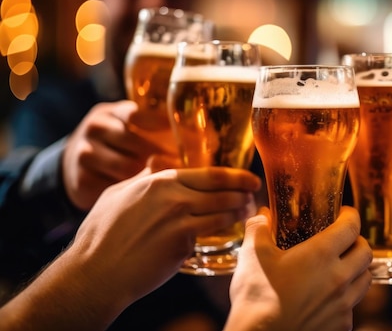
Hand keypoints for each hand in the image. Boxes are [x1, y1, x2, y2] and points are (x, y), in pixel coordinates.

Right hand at [1, 166, 260, 329]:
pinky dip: (229, 226)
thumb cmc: (101, 235)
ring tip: (249, 209)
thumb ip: (142, 178)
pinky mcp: (182, 241)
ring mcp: (179, 217)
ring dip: (240, 208)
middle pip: (221, 188)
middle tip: (254, 192)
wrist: (95, 271)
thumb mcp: (117, 195)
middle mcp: (173, 195)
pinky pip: (214, 229)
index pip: (208, 173)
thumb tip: (156, 163)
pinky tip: (235, 226)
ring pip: (223, 208)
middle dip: (243, 189)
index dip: (233, 175)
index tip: (247, 178)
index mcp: (158, 181)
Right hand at [62, 100, 177, 209]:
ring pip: (125, 166)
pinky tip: (147, 195)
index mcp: (109, 112)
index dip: (160, 126)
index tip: (181, 139)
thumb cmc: (116, 143)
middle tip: (183, 165)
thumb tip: (196, 133)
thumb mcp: (126, 126)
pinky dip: (132, 192)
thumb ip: (151, 125)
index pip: (135, 115)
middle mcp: (94, 129)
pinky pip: (113, 187)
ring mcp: (84, 154)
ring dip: (149, 174)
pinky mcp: (81, 180)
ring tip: (171, 181)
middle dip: (160, 154)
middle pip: (133, 142)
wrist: (73, 164)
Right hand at [225, 206, 372, 330]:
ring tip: (341, 267)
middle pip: (366, 252)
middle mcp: (338, 278)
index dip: (350, 215)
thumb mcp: (252, 255)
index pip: (351, 226)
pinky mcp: (340, 325)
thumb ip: (259, 228)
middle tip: (344, 239)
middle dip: (358, 241)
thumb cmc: (257, 298)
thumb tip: (262, 216)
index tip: (344, 213)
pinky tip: (328, 297)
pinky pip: (353, 307)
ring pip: (365, 280)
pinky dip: (346, 298)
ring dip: (357, 269)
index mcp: (321, 254)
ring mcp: (342, 305)